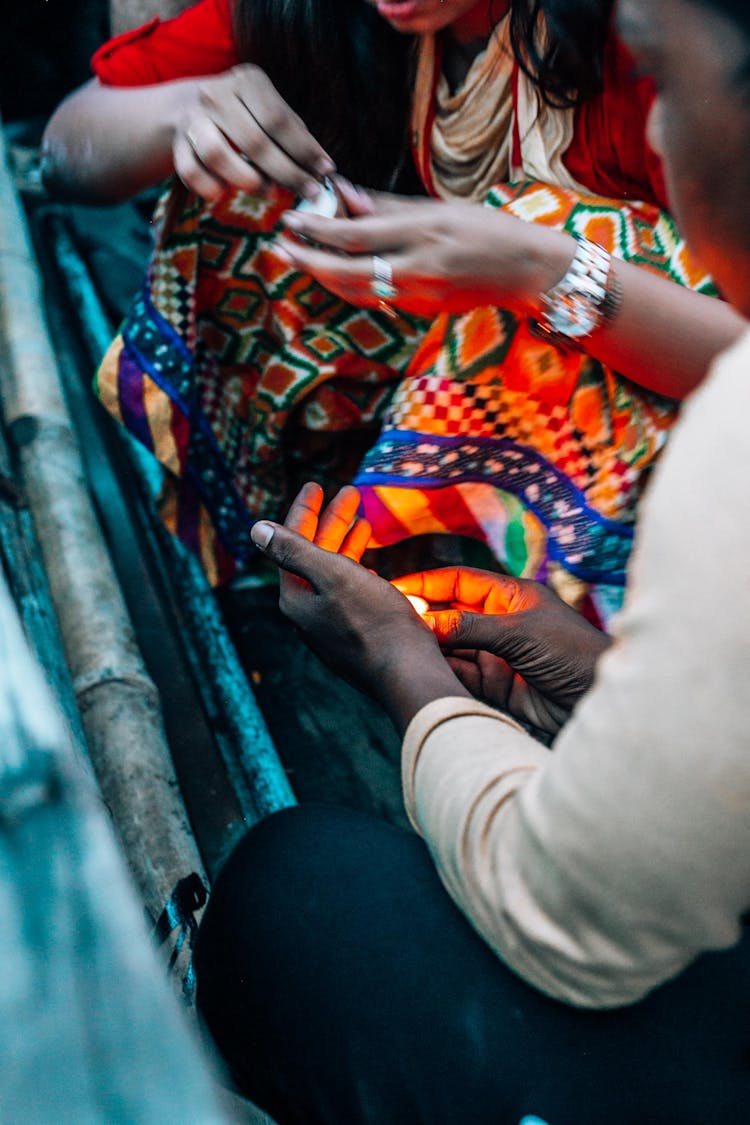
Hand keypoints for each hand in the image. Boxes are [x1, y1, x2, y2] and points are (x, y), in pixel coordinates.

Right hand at [173, 64, 334, 200]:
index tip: (325, 171)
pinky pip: (192, 174)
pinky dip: (211, 189)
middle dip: (286, 173)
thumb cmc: (246, 115)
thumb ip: (294, 134)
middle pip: (254, 142)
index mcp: (247, 81)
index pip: (279, 120)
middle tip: (307, 192)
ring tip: (269, 192)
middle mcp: (216, 94)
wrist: (190, 107)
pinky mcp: (177, 144)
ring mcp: (193, 118)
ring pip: (218, 156)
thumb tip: (323, 169)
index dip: (304, 150)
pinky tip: (227, 194)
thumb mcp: (269, 110)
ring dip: (248, 181)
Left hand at [251, 485, 467, 728]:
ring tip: (364, 521)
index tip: (317, 484)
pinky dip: (357, 570)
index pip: (293, 543)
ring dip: (346, 544)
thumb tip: (255, 529)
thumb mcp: (333, 575)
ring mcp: (331, 627)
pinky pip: (348, 594)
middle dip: (331, 522)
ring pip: (333, 574)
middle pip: (314, 556)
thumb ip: (294, 549)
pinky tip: (371, 565)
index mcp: (296, 597)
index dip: (305, 510)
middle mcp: (308, 613)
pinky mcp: (354, 636)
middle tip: (350, 494)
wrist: (407, 673)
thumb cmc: (374, 622)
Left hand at [278, 195, 571, 316]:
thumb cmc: (485, 230)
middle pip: (348, 270)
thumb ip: (389, 205)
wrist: (524, 272)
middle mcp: (418, 269)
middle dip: (309, 261)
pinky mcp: (421, 311)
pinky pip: (376, 298)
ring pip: (357, 291)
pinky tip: (333, 274)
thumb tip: (344, 195)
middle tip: (280, 248)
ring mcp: (419, 296)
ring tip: (299, 260)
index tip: (291, 219)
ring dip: (323, 277)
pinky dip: (350, 286)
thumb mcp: (439, 207)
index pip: (357, 234)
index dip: (318, 229)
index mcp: (423, 233)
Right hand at [393, 568, 611, 734]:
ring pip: (452, 646)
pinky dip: (442, 671)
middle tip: (389, 620)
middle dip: (423, 616)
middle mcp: (500, 622)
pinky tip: (421, 668)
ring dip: (429, 646)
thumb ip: (470, 628)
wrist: (599, 699)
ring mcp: (497, 654)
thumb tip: (426, 621)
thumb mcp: (519, 633)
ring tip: (398, 645)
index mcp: (510, 596)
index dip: (427, 583)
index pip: (459, 582)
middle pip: (451, 614)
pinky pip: (461, 675)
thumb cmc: (571, 652)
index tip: (396, 588)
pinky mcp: (496, 685)